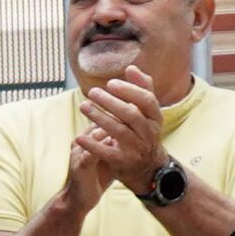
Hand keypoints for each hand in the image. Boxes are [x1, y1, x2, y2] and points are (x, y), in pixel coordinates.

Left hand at [65, 68, 167, 205]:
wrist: (148, 168)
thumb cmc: (143, 132)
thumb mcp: (148, 112)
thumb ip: (142, 89)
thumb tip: (131, 67)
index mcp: (155, 117)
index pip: (147, 100)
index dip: (130, 91)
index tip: (110, 83)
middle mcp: (148, 132)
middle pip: (131, 115)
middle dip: (111, 102)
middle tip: (92, 92)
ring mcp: (136, 148)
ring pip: (118, 131)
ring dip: (99, 118)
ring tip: (83, 106)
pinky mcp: (123, 162)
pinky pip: (107, 152)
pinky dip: (92, 145)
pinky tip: (79, 137)